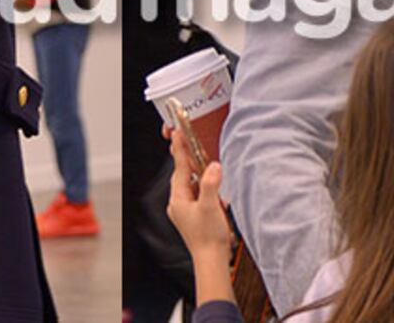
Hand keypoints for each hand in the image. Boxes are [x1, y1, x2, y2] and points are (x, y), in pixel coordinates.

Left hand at [166, 129, 231, 260]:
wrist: (211, 260)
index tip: (177, 134)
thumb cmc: (208, 238)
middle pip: (183, 175)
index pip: (179, 168)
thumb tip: (214, 166)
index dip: (180, 150)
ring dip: (200, 176)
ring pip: (192, 185)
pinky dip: (206, 189)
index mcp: (178, 200)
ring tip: (209, 168)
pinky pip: (199, 195)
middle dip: (189, 161)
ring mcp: (186, 211)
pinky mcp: (194, 217)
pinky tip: (216, 192)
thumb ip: (211, 184)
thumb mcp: (210, 206)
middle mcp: (179, 204)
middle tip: (191, 143)